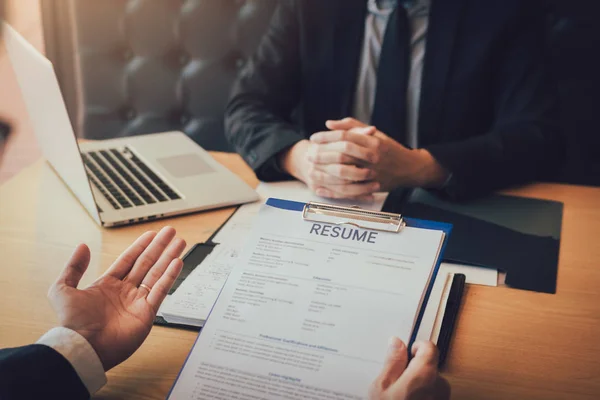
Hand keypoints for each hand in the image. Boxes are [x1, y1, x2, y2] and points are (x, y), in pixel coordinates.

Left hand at [48, 226, 185, 370]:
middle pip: (147, 263)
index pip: (128, 260)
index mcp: (107, 285)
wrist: (83, 347)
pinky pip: (161, 290)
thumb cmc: (71, 324)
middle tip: (170, 232)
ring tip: (179, 242)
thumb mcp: (62, 290)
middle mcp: (125, 292)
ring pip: (157, 273)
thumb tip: (82, 246)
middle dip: (159, 247)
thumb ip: (73, 267)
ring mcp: (137, 302)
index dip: (141, 246)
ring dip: (169, 257)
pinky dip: (170, 276)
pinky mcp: (147, 313)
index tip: (152, 234)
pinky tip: (177, 262)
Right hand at [278, 129, 380, 200]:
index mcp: (320, 146)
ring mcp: (315, 177)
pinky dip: (355, 197)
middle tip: (374, 173)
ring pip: (341, 186)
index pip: (342, 149)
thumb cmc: (329, 146)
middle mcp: (315, 162)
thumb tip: (372, 130)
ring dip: (360, 188)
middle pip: (340, 170)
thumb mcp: (341, 136)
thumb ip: (356, 132)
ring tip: (376, 186)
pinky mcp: (318, 189)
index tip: (374, 156)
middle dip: (359, 174)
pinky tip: (369, 196)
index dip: (359, 153)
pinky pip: (340, 196)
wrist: (306, 159)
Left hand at [310, 118, 448, 193]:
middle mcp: (373, 157)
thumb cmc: (389, 148)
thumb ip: (352, 126)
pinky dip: (333, 190)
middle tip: (309, 153)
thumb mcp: (374, 133)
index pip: (345, 137)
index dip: (327, 137)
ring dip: (326, 172)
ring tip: (311, 170)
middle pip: (343, 154)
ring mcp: (373, 173)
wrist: (410, 168)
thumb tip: (329, 123)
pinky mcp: (372, 187)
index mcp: (373, 141)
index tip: (313, 138)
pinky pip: (349, 190)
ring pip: (345, 173)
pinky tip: (320, 188)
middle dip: (323, 154)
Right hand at [370, 338, 449, 399]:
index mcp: (426, 373)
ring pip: (431, 382)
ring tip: (401, 395)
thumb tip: (396, 344)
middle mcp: (440, 385)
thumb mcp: (382, 387)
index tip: (404, 352)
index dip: (415, 347)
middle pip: (429, 365)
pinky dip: (422, 394)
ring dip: (418, 384)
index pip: (429, 346)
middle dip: (414, 369)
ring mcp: (443, 398)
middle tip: (396, 380)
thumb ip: (392, 362)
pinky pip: (433, 394)